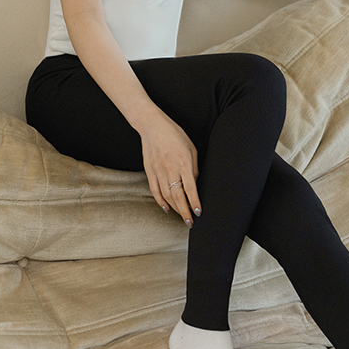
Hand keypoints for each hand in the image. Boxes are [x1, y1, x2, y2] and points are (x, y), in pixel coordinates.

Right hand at [138, 111, 200, 226]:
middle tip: (190, 223)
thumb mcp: (191, 148)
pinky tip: (167, 209)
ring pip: (167, 196)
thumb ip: (194, 168)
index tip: (199, 212)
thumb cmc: (174, 134)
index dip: (195, 202)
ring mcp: (158, 171)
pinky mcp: (149, 171)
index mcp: (183, 162)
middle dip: (185, 212)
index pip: (190, 188)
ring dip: (175, 209)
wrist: (152, 125)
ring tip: (182, 217)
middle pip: (178, 196)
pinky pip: (155, 191)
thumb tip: (195, 185)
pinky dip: (161, 202)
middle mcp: (170, 169)